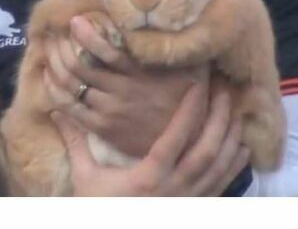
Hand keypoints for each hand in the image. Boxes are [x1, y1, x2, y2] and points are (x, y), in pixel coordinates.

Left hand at [43, 16, 208, 156]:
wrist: (184, 142)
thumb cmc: (186, 98)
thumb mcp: (188, 67)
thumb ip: (174, 45)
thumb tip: (171, 18)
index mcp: (139, 73)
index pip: (106, 50)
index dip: (87, 35)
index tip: (74, 21)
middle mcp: (120, 91)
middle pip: (80, 66)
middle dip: (62, 47)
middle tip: (53, 33)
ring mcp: (109, 111)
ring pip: (72, 86)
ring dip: (56, 65)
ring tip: (48, 50)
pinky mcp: (102, 127)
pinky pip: (71, 109)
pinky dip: (55, 92)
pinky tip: (49, 78)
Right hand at [52, 83, 249, 195]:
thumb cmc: (97, 213)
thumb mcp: (85, 179)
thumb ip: (76, 143)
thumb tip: (56, 110)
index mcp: (148, 177)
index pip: (175, 137)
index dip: (190, 109)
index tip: (199, 84)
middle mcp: (173, 191)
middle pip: (206, 151)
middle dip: (219, 119)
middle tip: (225, 92)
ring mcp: (186, 204)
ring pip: (218, 169)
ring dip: (231, 140)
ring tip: (238, 114)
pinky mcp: (192, 211)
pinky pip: (220, 188)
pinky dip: (233, 167)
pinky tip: (240, 151)